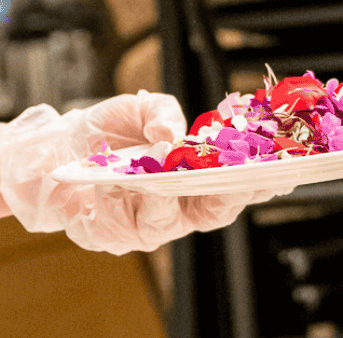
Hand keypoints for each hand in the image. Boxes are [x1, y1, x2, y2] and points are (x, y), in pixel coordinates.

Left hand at [0, 91, 258, 253]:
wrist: (59, 150)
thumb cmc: (110, 132)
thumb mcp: (139, 108)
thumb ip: (160, 113)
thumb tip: (170, 134)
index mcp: (195, 179)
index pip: (235, 185)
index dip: (260, 181)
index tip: (283, 169)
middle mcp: (178, 209)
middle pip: (213, 212)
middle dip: (227, 194)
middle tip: (238, 175)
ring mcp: (147, 226)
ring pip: (167, 221)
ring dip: (168, 194)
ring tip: (165, 169)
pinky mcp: (112, 235)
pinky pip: (122, 225)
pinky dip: (121, 202)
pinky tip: (116, 181)